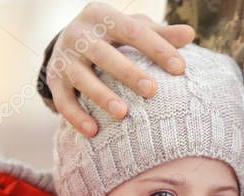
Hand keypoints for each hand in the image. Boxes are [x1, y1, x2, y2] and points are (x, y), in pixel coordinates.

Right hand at [45, 3, 194, 135]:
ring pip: (83, 79)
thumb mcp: (133, 29)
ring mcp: (64, 58)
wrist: (69, 41)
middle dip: (128, 72)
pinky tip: (94, 132)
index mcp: (102, 16)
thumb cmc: (112, 36)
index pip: (132, 31)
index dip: (157, 48)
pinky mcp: (54, 80)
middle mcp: (79, 34)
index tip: (180, 68)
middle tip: (152, 90)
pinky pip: (63, 101)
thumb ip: (160, 34)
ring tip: (123, 113)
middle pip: (105, 54)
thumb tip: (190, 35)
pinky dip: (76, 117)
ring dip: (102, 96)